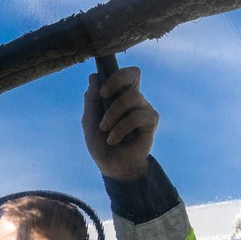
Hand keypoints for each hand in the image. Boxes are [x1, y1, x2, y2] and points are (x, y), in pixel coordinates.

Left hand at [83, 65, 159, 180]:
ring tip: (105, 129)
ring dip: (113, 113)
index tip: (101, 90)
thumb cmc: (101, 143)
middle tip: (104, 95)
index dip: (114, 74)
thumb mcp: (89, 121)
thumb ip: (91, 100)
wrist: (111, 166)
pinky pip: (137, 116)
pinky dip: (121, 128)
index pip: (125, 73)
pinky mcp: (151, 121)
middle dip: (117, 80)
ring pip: (132, 97)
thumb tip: (93, 76)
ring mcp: (143, 109)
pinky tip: (113, 139)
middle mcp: (134, 98)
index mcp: (119, 95)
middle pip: (134, 73)